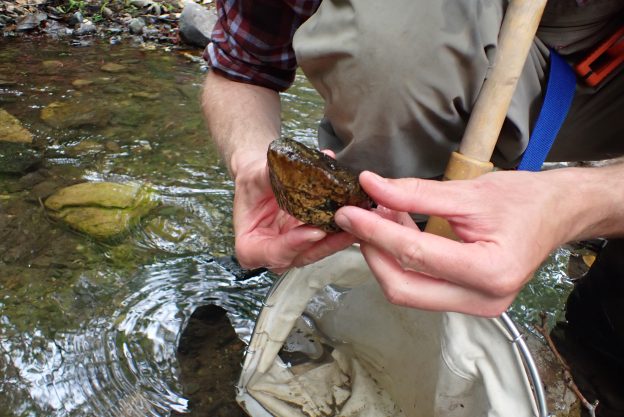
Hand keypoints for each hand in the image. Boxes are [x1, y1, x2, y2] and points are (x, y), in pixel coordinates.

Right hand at [232, 156, 356, 272]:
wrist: (261, 179)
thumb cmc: (252, 181)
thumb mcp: (254, 176)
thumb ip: (269, 174)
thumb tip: (291, 162)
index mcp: (250, 247)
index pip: (274, 252)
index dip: (295, 244)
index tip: (315, 232)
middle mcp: (273, 254)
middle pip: (301, 255)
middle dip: (326, 244)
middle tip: (346, 229)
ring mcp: (293, 250)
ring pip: (318, 250)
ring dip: (339, 240)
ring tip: (357, 223)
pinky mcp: (309, 242)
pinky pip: (327, 241)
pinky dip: (341, 233)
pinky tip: (358, 220)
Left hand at [334, 169, 583, 316]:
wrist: (558, 213)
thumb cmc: (524, 199)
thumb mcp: (468, 191)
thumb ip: (415, 193)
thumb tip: (371, 186)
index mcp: (489, 272)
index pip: (415, 256)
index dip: (375, 232)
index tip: (347, 213)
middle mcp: (482, 300)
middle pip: (404, 288)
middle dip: (374, 252)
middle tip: (358, 217)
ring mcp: (475, 306)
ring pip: (408, 290)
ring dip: (385, 254)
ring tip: (379, 214)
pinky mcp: (467, 301)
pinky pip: (421, 286)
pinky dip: (401, 259)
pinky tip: (397, 228)